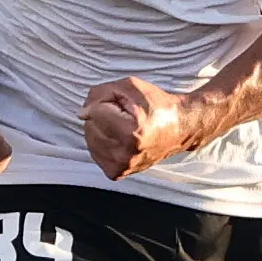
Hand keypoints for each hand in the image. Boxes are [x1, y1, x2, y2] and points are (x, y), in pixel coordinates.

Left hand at [81, 77, 195, 178]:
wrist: (179, 129)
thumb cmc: (156, 106)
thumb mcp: (130, 87)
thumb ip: (101, 94)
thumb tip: (83, 114)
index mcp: (132, 132)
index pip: (94, 111)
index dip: (105, 101)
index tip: (123, 104)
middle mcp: (126, 153)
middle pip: (90, 125)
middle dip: (102, 115)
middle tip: (125, 115)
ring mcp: (121, 166)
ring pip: (89, 138)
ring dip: (101, 128)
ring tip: (123, 126)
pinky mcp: (116, 173)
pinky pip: (94, 151)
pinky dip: (102, 142)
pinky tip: (118, 139)